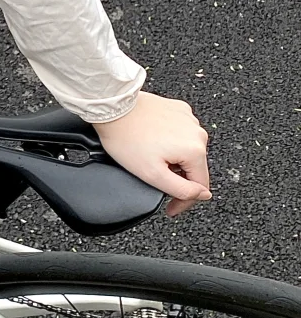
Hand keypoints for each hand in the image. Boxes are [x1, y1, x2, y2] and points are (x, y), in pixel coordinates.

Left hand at [93, 90, 211, 217]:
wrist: (113, 109)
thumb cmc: (127, 138)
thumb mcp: (153, 175)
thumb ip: (182, 190)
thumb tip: (202, 195)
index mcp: (195, 149)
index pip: (200, 187)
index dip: (184, 202)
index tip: (170, 208)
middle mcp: (197, 132)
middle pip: (193, 167)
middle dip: (176, 177)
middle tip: (153, 177)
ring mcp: (188, 118)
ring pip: (187, 150)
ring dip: (173, 159)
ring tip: (150, 156)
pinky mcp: (178, 110)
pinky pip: (180, 134)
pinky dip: (170, 142)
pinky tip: (152, 141)